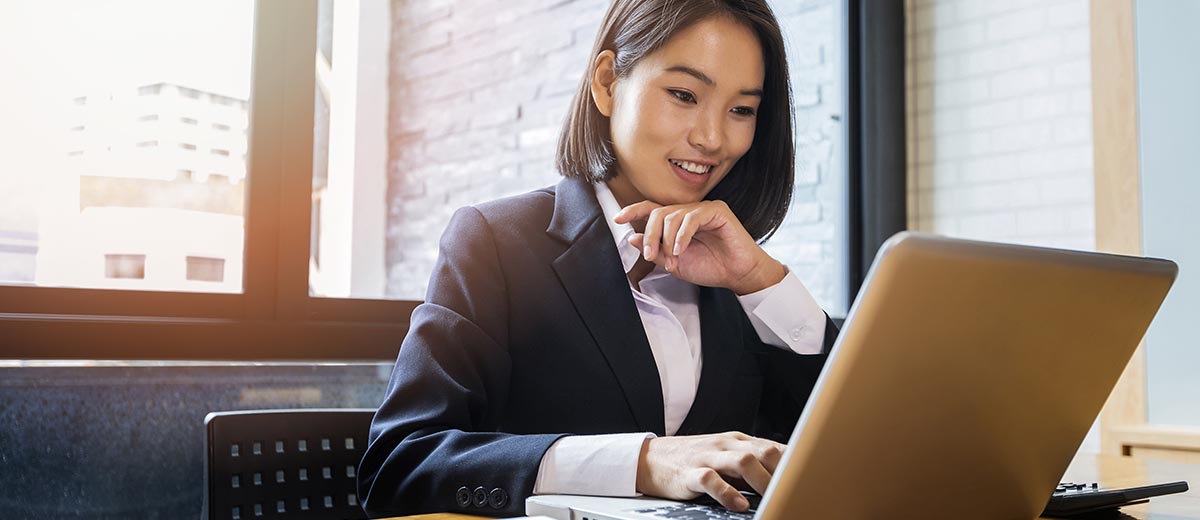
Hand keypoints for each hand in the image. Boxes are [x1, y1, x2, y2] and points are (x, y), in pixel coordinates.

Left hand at [614, 200, 784, 293]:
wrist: (737, 275)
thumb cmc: (711, 268)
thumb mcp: (675, 263)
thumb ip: (656, 250)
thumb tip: (633, 238)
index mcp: (679, 222)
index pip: (653, 210)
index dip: (634, 211)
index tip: (618, 219)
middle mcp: (689, 212)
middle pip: (659, 213)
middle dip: (651, 235)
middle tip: (651, 255)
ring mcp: (703, 210)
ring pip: (673, 215)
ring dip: (667, 240)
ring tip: (673, 258)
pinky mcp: (717, 211)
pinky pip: (691, 218)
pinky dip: (682, 235)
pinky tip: (681, 249)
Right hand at [635, 432, 785, 511]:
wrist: (651, 459)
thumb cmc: (694, 460)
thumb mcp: (726, 456)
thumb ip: (752, 465)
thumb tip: (785, 478)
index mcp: (738, 441)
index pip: (774, 447)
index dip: (795, 463)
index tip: (810, 481)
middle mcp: (726, 445)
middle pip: (763, 451)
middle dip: (782, 472)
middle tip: (794, 492)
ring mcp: (708, 456)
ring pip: (742, 461)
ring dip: (762, 481)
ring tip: (772, 498)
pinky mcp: (690, 472)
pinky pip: (711, 479)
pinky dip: (728, 493)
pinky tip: (739, 505)